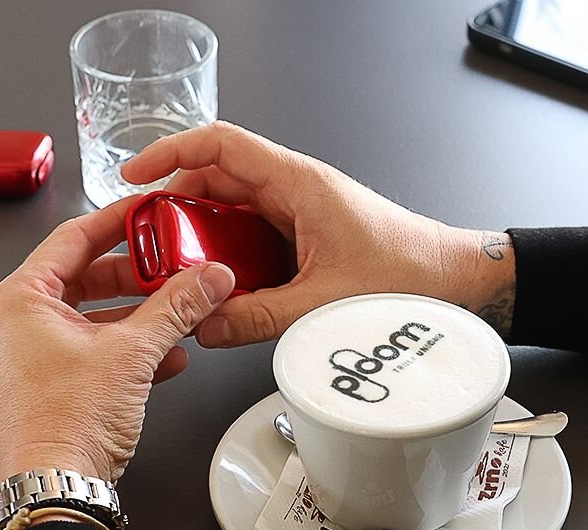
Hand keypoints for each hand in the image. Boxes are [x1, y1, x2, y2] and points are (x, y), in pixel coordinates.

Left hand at [0, 197, 234, 484]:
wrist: (50, 490)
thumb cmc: (61, 425)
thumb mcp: (131, 353)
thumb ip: (176, 308)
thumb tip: (207, 278)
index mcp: (20, 299)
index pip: (73, 237)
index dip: (118, 220)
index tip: (149, 211)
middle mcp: (18, 325)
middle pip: (86, 278)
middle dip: (138, 276)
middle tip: (173, 265)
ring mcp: (31, 360)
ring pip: (94, 320)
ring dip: (140, 318)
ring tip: (180, 313)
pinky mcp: (49, 390)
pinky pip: (93, 354)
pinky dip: (129, 351)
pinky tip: (168, 359)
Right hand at [122, 121, 516, 347]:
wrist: (453, 280)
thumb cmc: (409, 273)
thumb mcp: (324, 302)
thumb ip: (259, 317)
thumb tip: (206, 326)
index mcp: (296, 183)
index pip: (219, 145)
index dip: (169, 152)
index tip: (134, 175)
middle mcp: (292, 189)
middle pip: (212, 180)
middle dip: (173, 209)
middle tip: (147, 243)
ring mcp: (296, 212)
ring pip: (228, 211)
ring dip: (198, 237)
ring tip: (173, 271)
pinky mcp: (301, 236)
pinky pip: (248, 237)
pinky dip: (225, 257)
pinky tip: (216, 288)